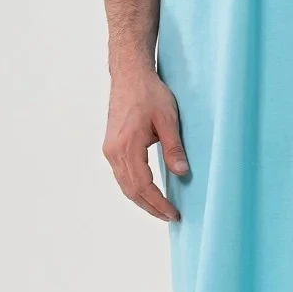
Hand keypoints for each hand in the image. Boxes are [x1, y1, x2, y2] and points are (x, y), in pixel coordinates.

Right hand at [102, 61, 188, 221]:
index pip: (143, 185)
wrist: (129, 75)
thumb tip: (182, 173)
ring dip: (142, 200)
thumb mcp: (168, 118)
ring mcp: (110, 149)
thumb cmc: (149, 93)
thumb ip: (173, 147)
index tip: (173, 213)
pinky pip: (121, 175)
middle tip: (170, 216)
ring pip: (124, 185)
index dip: (158, 203)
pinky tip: (147, 192)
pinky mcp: (111, 146)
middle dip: (151, 207)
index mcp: (127, 145)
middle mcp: (114, 151)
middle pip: (131, 190)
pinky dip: (134, 188)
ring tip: (161, 209)